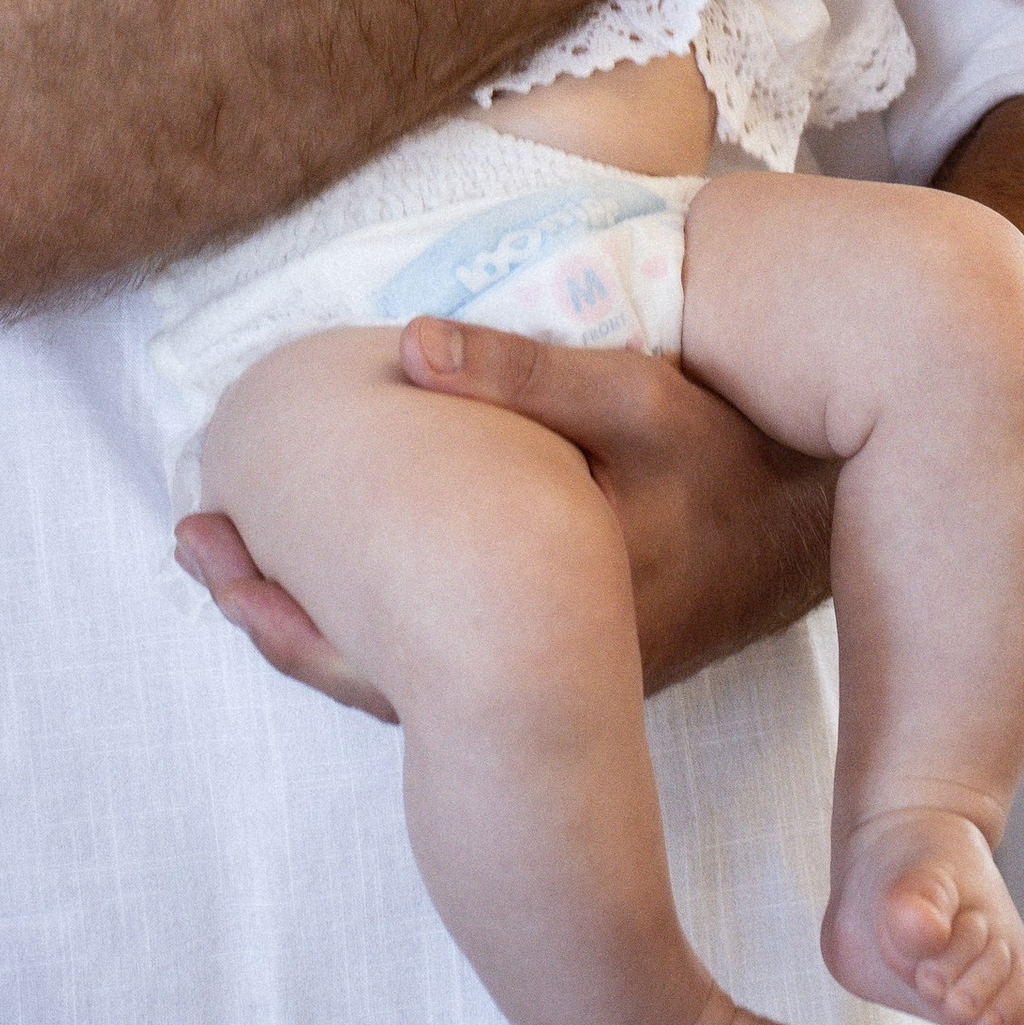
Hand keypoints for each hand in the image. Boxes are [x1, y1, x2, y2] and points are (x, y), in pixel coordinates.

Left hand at [176, 308, 837, 707]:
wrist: (829, 517)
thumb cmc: (735, 452)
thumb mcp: (644, 399)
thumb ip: (532, 376)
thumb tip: (405, 345)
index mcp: (546, 626)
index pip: (385, 648)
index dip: (285, 613)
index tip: (210, 544)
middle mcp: (545, 678)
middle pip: (376, 669)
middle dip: (276, 612)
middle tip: (194, 548)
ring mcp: (558, 680)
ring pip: (410, 669)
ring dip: (318, 616)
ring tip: (229, 561)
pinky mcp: (570, 663)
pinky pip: (451, 657)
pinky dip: (377, 616)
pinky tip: (338, 569)